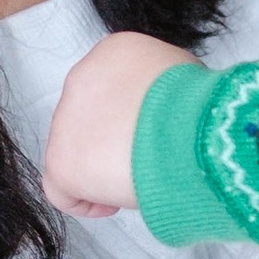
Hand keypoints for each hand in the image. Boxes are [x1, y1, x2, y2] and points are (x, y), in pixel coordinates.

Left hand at [44, 31, 194, 218]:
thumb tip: (167, 110)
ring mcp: (66, 120)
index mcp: (112, 54)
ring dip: (101, 170)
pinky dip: (84, 200)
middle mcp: (81, 79)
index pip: (109, 87)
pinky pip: (60, 188)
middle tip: (143, 160)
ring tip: (136, 182)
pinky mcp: (61, 161)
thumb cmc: (198, 105)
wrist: (188, 129)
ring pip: (74, 152)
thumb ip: (163, 87)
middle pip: (88, 118)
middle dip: (111, 141)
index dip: (127, 117)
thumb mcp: (186, 74)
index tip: (149, 136)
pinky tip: (111, 204)